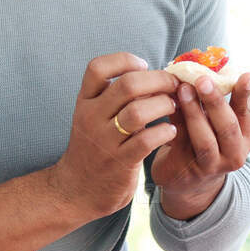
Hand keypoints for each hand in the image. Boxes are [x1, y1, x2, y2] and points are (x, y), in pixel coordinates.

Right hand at [50, 53, 178, 220]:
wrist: (76, 191)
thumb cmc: (94, 149)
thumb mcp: (93, 118)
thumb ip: (114, 99)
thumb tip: (152, 75)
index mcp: (85, 102)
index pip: (97, 68)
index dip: (124, 60)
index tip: (144, 65)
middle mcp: (91, 118)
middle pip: (127, 85)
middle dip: (158, 80)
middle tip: (173, 85)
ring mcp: (104, 141)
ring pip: (139, 111)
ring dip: (164, 105)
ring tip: (173, 107)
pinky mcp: (120, 162)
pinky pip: (146, 140)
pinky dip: (164, 131)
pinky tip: (171, 131)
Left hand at [150, 72, 249, 218]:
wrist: (187, 180)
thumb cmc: (203, 140)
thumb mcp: (216, 122)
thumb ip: (213, 100)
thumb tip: (200, 65)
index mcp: (246, 137)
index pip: (247, 113)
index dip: (246, 95)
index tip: (246, 75)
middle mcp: (234, 154)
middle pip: (228, 127)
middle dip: (215, 102)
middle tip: (203, 79)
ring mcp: (211, 165)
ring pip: (205, 140)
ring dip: (193, 113)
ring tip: (183, 90)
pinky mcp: (186, 169)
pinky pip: (180, 144)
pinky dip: (175, 123)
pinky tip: (167, 105)